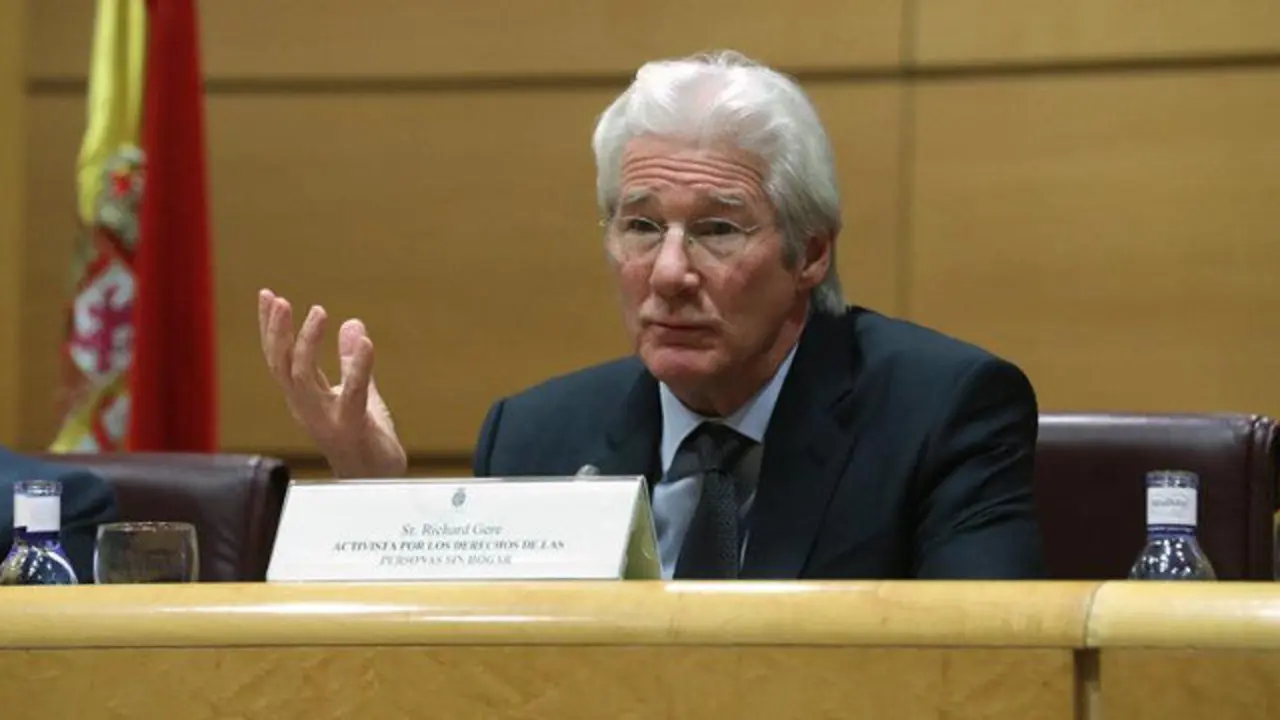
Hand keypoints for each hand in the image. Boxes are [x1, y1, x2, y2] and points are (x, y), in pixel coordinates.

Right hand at [257, 288, 406, 477]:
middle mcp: (307, 408)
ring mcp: (326, 419)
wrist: (378, 483)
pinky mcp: (352, 427)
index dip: (270, 328)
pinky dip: (358, 367)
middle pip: (282, 366)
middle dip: (277, 332)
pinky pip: (352, 394)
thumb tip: (353, 323)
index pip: (279, 359)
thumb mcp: (359, 393)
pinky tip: (365, 342)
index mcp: (304, 398)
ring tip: (318, 312)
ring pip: (305, 378)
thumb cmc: (365, 440)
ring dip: (308, 343)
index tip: (267, 295)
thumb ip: (353, 362)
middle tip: (278, 300)